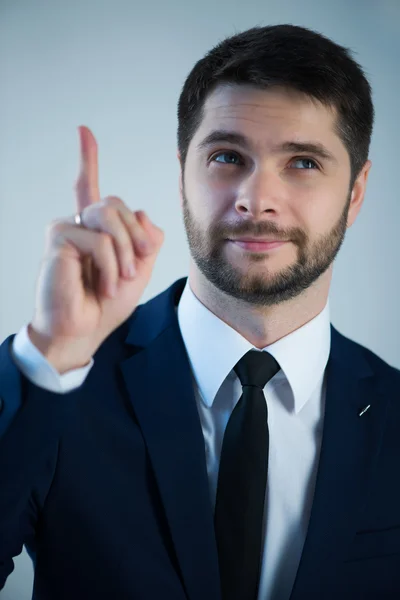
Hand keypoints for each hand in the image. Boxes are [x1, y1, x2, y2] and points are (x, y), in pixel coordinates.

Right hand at [28, 126, 163, 372]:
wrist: (85, 330)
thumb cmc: (107, 303)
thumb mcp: (140, 269)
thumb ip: (147, 239)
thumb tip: (142, 212)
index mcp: (95, 229)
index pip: (89, 188)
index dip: (87, 159)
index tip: (83, 131)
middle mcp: (78, 223)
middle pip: (116, 203)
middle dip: (136, 236)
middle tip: (135, 268)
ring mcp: (66, 229)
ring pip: (110, 215)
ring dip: (125, 252)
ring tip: (120, 279)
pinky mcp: (58, 239)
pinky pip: (100, 240)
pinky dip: (111, 265)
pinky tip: (104, 284)